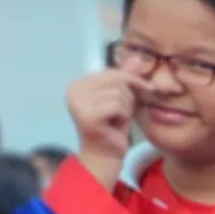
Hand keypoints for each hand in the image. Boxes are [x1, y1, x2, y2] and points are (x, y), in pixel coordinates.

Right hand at [67, 69, 144, 186]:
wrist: (105, 155)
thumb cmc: (113, 127)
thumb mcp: (123, 98)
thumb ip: (127, 77)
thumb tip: (137, 57)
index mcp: (78, 83)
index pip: (113, 71)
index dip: (132, 82)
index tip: (141, 93)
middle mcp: (73, 89)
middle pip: (117, 80)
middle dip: (128, 97)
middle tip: (121, 114)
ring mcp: (77, 102)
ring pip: (119, 94)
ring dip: (125, 109)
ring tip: (115, 120)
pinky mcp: (86, 114)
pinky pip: (117, 106)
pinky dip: (122, 116)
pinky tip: (114, 125)